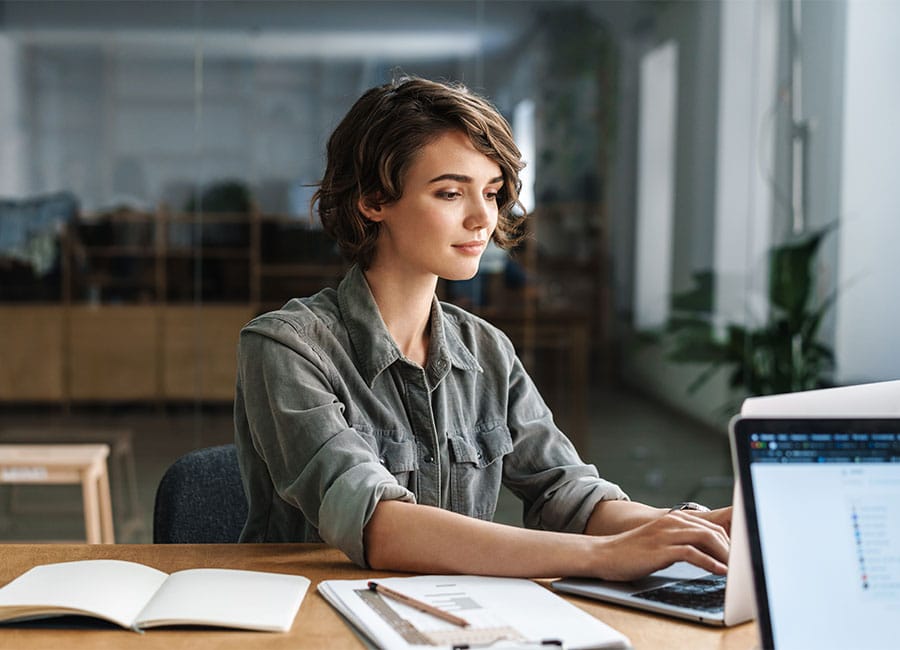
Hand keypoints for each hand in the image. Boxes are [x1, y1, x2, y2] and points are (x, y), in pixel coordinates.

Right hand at [589, 509, 729, 581]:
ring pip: (706, 539)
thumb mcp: (659, 542)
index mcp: (674, 519)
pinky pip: (693, 553)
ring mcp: (666, 534)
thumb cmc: (631, 552)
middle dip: (731, 548)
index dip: (729, 541)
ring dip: (725, 555)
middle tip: (742, 565)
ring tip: (735, 570)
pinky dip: (710, 563)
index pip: (712, 527)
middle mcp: (672, 522)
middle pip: (713, 531)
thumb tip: (706, 555)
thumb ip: (680, 542)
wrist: (604, 554)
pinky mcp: (661, 549)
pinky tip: (720, 572)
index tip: (739, 557)